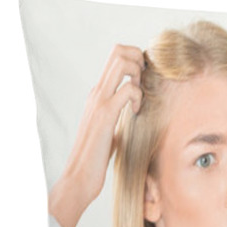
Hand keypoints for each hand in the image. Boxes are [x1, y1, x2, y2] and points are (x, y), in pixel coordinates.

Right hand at [48, 44, 144, 226]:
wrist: (80, 175)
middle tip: (147, 85)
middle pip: (118, 51)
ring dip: (139, 73)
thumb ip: (119, 116)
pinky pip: (127, 90)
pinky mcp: (105, 115)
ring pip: (121, 62)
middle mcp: (97, 92)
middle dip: (140, 59)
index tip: (146, 81)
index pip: (116, 57)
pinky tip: (137, 112)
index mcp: (99, 94)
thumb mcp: (111, 129)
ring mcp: (99, 101)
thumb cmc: (97, 157)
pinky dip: (137, 96)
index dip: (136, 60)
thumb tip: (135, 113)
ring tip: (141, 97)